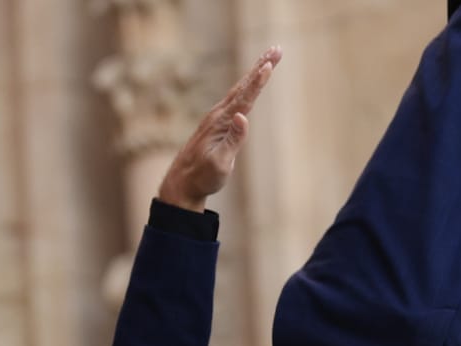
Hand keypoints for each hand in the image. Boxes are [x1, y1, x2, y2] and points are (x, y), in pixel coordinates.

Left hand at [158, 45, 282, 212]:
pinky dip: (248, 85)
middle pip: (244, 86)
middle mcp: (219, 115)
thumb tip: (243, 117)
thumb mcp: (220, 163)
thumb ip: (233, 140)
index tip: (269, 64)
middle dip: (261, 66)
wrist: (182, 182)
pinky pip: (236, 98)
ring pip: (240, 89)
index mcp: (222, 123)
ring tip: (269, 58)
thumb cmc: (203, 176)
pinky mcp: (218, 122)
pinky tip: (252, 81)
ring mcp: (218, 117)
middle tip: (277, 49)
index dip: (258, 82)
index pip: (244, 98)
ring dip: (255, 72)